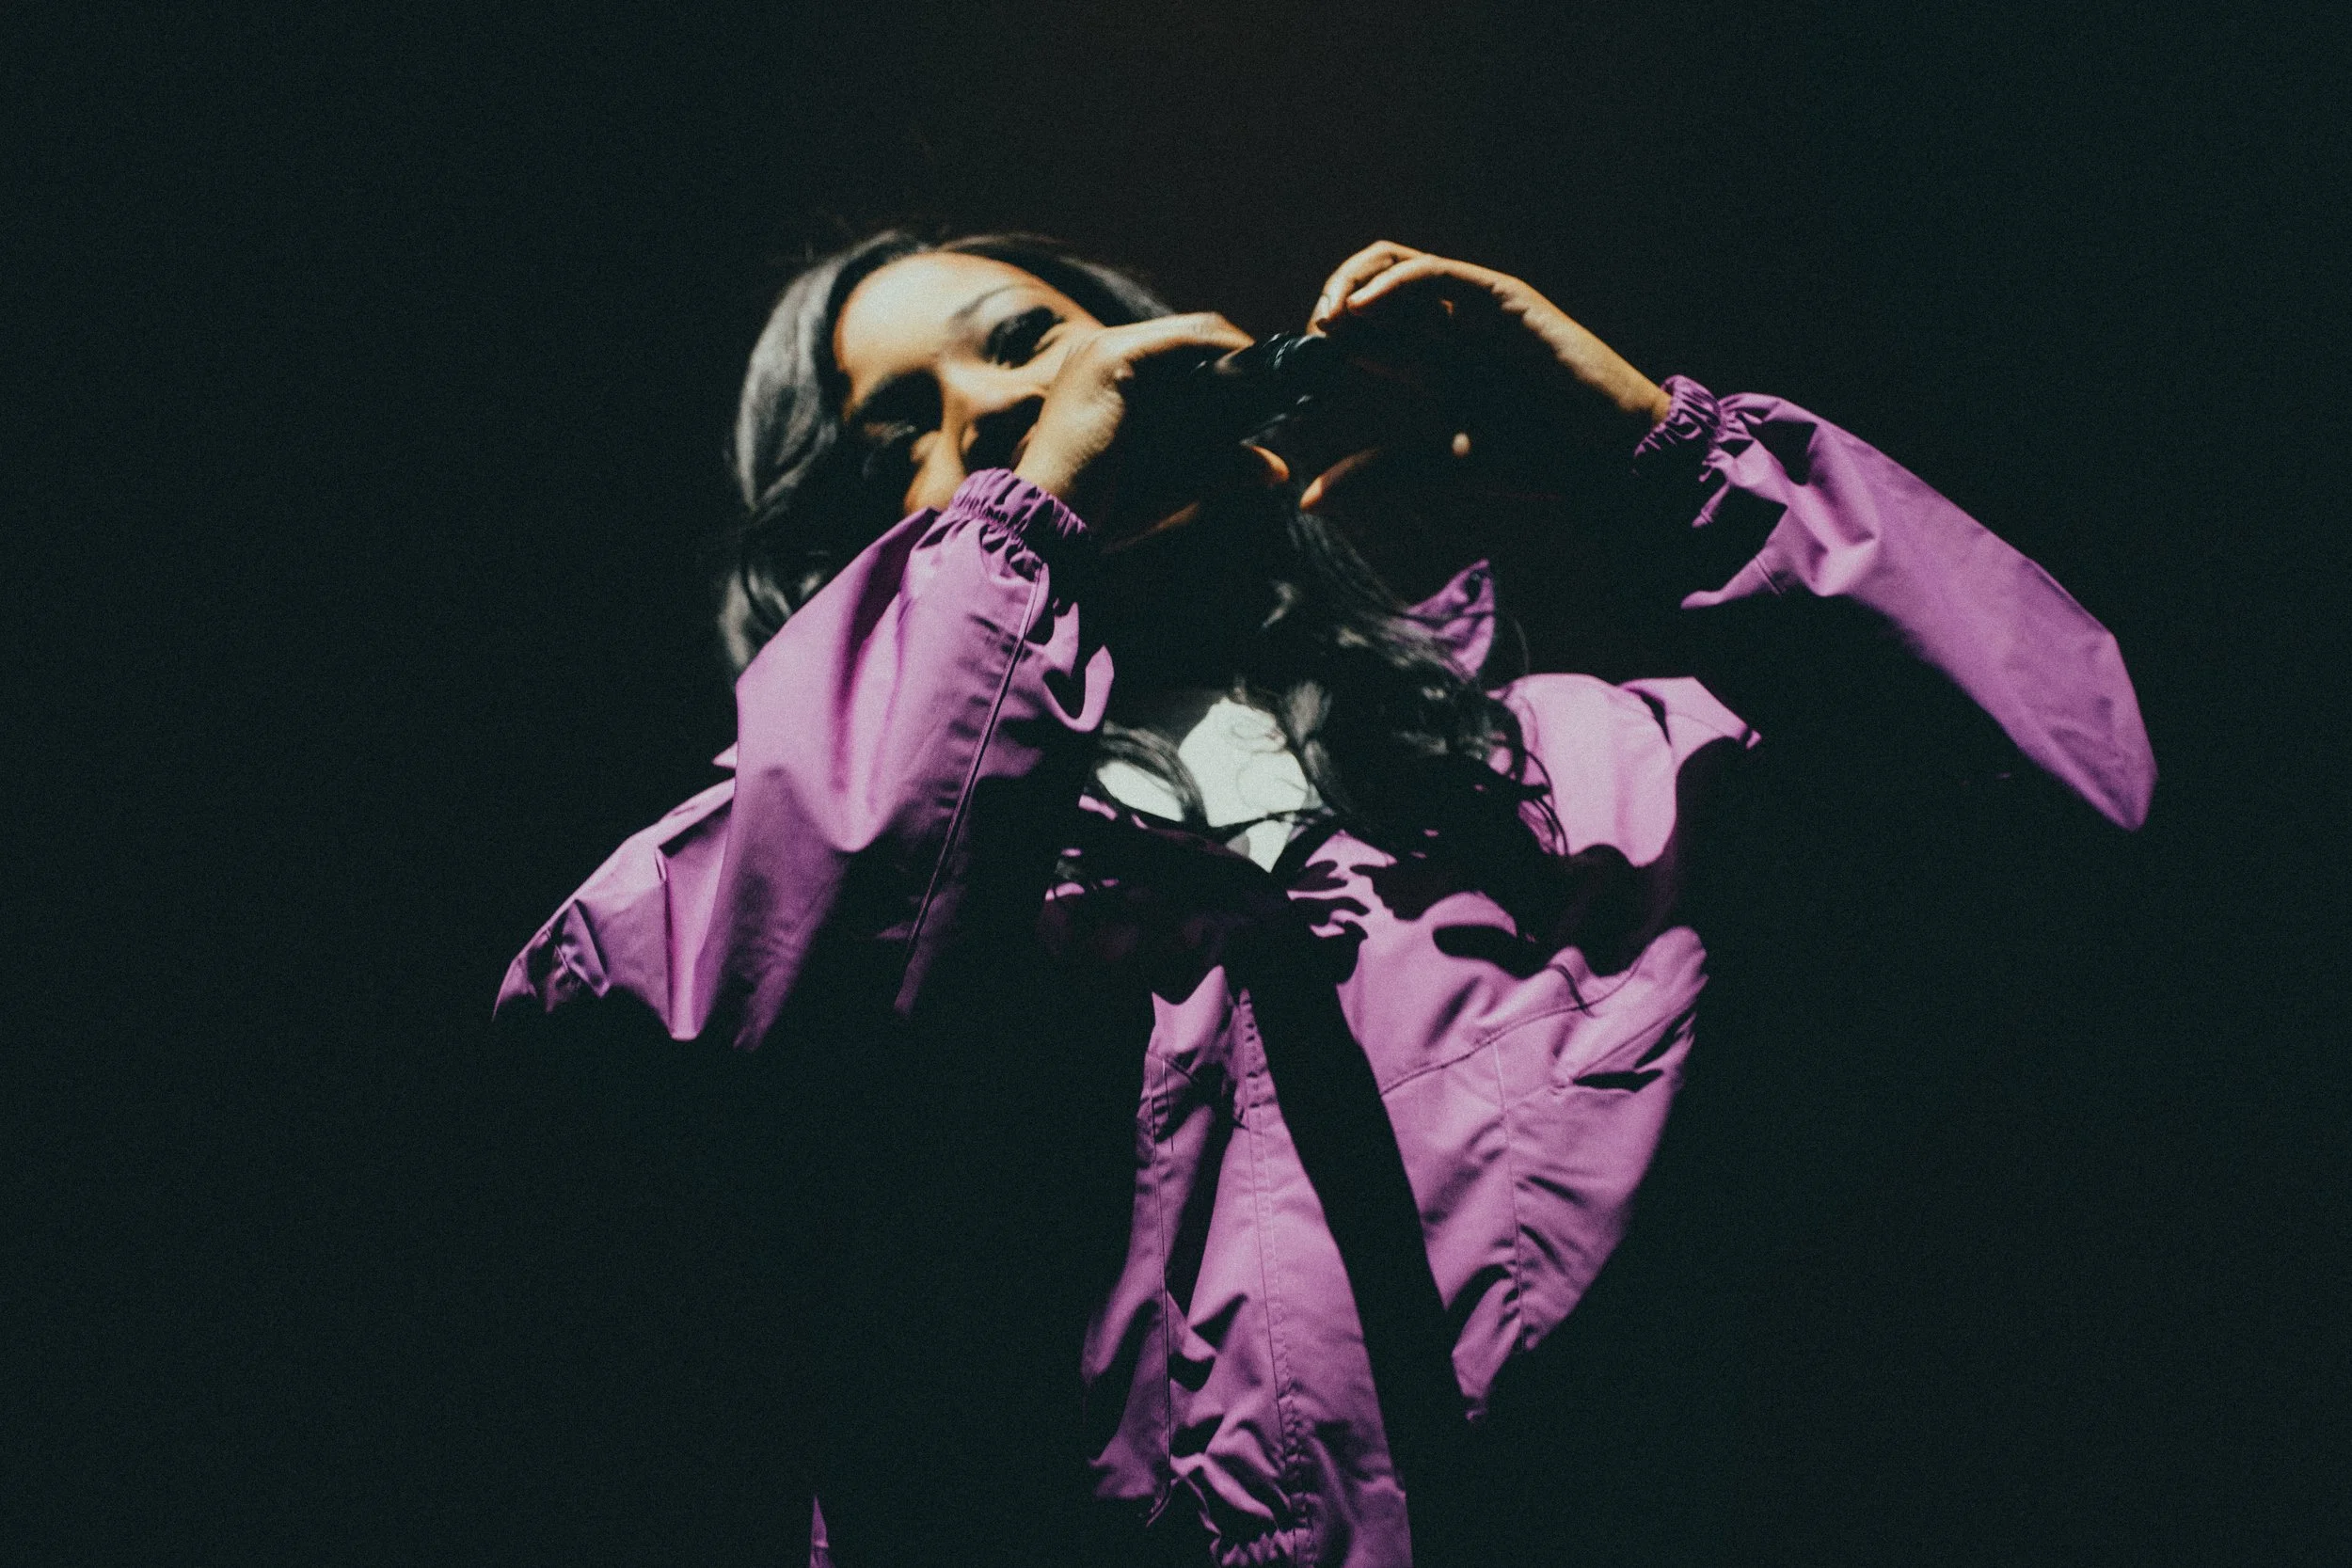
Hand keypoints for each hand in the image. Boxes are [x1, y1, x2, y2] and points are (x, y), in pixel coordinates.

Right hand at [1014, 312, 1278, 545]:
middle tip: (1281, 381)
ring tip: (1275, 377)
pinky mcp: (1111, 361)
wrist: (1048, 522)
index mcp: (1102, 375)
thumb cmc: (1101, 511)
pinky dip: (1223, 353)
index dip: (1226, 361)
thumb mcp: (1171, 480)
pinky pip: (1184, 343)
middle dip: (1237, 353)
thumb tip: (1276, 467)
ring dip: (1237, 350)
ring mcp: (1102, 350)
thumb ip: (1220, 466)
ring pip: (1191, 333)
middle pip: (1188, 335)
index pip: (1178, 350)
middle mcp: (1098, 350)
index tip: (1267, 388)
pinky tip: (1252, 371)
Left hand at [1299, 242, 1670, 513]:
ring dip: (1351, 282)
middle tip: (1312, 339)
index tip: (1302, 370)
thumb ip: (1377, 472)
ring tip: (1330, 320)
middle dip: (1331, 301)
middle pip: (1371, 283)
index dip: (1324, 339)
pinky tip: (1362, 312)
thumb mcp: (1437, 465)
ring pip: (1395, 265)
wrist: (1605, 456)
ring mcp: (1475, 306)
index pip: (1361, 327)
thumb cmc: (1536, 457)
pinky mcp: (1502, 297)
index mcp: (1432, 358)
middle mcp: (1448, 324)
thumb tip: (1309, 498)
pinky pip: (1436, 274)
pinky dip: (1392, 285)